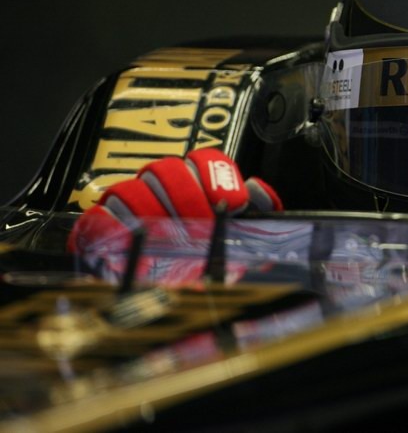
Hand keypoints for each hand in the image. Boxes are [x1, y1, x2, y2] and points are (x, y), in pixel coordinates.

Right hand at [69, 149, 282, 282]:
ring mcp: (126, 208)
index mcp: (192, 185)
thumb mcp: (243, 243)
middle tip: (202, 224)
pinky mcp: (100, 231)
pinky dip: (113, 228)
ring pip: (131, 188)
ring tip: (172, 240)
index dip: (217, 175)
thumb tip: (255, 188)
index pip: (202, 158)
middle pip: (165, 168)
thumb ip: (257, 215)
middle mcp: (157, 189)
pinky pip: (99, 218)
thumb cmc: (207, 265)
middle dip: (188, 196)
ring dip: (153, 213)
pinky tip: (135, 242)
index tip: (232, 202)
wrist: (171, 300)